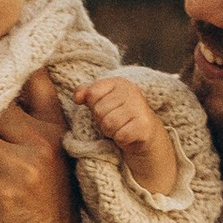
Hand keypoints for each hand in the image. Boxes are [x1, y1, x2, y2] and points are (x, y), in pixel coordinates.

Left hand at [78, 73, 179, 195]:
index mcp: (119, 83)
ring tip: (120, 128)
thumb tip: (77, 97)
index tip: (105, 108)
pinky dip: (121, 139)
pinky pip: (120, 136)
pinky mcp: (144, 125)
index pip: (92, 94)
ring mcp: (140, 107)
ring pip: (109, 124)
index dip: (94, 106)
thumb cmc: (119, 115)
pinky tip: (127, 135)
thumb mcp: (101, 101)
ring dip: (111, 131)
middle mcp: (131, 91)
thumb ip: (86, 94)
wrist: (144, 132)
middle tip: (114, 121)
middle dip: (102, 121)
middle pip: (99, 111)